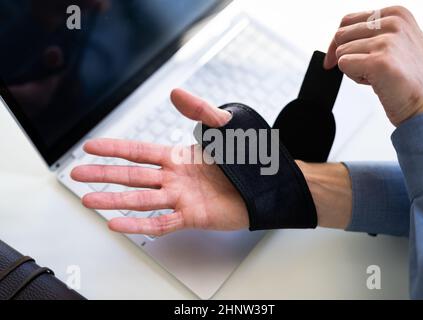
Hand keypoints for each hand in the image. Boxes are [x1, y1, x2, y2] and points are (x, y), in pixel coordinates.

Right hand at [71, 89, 249, 236]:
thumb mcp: (224, 128)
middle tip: (78, 174)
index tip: (91, 146)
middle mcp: (174, 178)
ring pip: (140, 200)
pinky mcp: (192, 217)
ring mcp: (181, 198)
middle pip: (132, 176)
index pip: (139, 151)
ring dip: (113, 201)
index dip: (114, 149)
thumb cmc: (247, 156)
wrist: (269, 184)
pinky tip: (118, 224)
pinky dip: (139, 223)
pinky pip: (161, 222)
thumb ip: (200, 111)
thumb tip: (175, 92)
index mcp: (178, 156)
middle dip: (104, 174)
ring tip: (88, 201)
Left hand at [324, 6, 422, 125]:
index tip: (334, 58)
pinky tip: (376, 82)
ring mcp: (387, 41)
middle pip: (340, 36)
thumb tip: (337, 40)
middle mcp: (393, 23)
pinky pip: (343, 65)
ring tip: (377, 76)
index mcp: (397, 14)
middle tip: (366, 70)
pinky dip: (354, 78)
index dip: (338, 42)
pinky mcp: (379, 61)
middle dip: (346, 56)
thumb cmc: (413, 79)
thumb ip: (373, 34)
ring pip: (341, 53)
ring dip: (353, 69)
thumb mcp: (397, 43)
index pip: (348, 21)